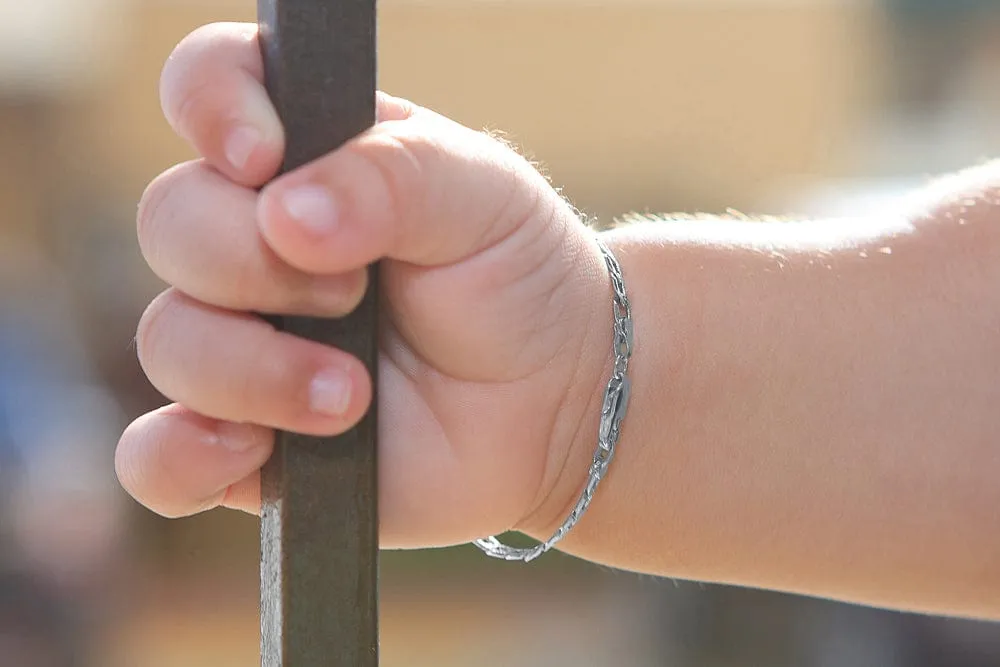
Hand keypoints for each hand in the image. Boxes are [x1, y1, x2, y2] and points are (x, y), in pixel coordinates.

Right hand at [115, 22, 611, 549]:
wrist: (555, 399)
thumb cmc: (516, 277)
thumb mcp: (483, 196)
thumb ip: (391, 179)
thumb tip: (283, 217)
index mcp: (307, 159)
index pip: (211, 87)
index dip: (213, 105)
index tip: (264, 159)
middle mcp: (256, 244)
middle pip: (172, 222)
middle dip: (255, 263)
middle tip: (356, 294)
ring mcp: (245, 344)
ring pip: (167, 341)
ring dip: (256, 371)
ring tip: (354, 396)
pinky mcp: (248, 440)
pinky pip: (158, 457)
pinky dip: (183, 457)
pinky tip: (254, 453)